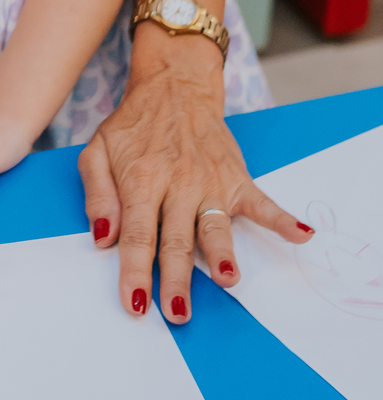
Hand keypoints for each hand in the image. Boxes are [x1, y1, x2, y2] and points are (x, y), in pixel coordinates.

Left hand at [78, 31, 313, 321]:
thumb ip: (97, 194)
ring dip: (223, 253)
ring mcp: (209, 182)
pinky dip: (283, 219)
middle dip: (177, 279)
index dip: (135, 271)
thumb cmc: (132, 127)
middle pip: (176, 239)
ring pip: (215, 225)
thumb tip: (102, 237)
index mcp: (140, 180)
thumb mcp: (98, 151)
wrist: (173, 88)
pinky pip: (262, 202)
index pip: (136, 234)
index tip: (136, 304)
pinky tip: (301, 235)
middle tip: (178, 312)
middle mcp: (176, 184)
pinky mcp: (235, 178)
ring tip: (229, 278)